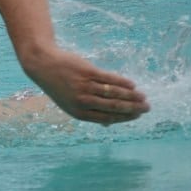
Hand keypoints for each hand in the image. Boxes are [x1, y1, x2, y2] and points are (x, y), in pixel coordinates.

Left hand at [22, 46, 149, 124]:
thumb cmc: (60, 87)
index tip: (137, 115)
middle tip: (147, 107)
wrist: (44, 66)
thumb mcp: (70, 105)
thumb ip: (88, 113)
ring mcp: (85, 87)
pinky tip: (132, 84)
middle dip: (133, 108)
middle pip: (114, 107)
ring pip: (114, 93)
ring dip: (131, 95)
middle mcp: (82, 102)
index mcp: (79, 113)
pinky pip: (110, 79)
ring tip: (142, 96)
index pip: (108, 118)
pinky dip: (123, 82)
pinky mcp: (88, 72)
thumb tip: (108, 125)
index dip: (125, 118)